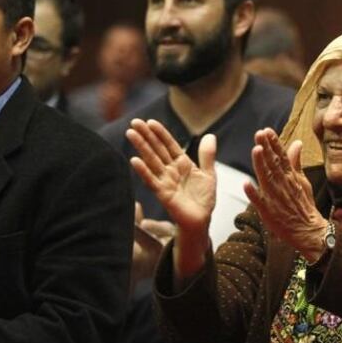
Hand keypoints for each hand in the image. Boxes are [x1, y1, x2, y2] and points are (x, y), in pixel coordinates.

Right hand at [126, 118, 215, 277]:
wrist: (201, 221)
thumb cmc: (204, 200)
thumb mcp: (209, 174)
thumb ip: (207, 155)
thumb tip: (210, 135)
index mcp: (182, 164)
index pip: (169, 145)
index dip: (160, 133)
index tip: (151, 122)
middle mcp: (171, 170)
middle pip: (157, 149)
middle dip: (146, 136)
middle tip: (134, 122)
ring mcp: (165, 181)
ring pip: (151, 161)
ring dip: (141, 147)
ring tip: (130, 134)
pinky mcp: (163, 194)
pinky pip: (152, 180)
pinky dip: (143, 170)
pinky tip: (134, 160)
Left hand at [243, 128, 326, 262]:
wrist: (309, 231)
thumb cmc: (304, 205)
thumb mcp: (302, 181)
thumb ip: (296, 162)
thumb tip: (297, 143)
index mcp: (290, 177)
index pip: (281, 156)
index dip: (274, 143)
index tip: (267, 130)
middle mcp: (282, 184)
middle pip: (273, 164)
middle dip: (266, 148)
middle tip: (259, 134)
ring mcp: (275, 198)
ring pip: (266, 178)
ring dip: (261, 165)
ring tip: (256, 150)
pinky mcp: (268, 211)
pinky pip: (259, 201)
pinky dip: (253, 193)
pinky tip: (246, 184)